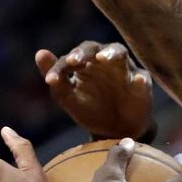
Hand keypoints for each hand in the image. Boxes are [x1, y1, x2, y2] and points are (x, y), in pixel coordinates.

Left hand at [36, 42, 153, 139]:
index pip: (72, 58)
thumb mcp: (69, 98)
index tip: (51, 80)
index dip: (61, 67)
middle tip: (74, 61)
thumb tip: (39, 52)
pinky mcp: (141, 84)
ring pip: (119, 53)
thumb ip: (56, 78)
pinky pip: (141, 79)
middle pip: (94, 48)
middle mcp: (105, 60)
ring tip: (103, 58)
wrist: (115, 133)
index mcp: (86, 63)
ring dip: (111, 54)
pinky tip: (135, 81)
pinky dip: (138, 80)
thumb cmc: (91, 110)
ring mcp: (125, 69)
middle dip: (84, 53)